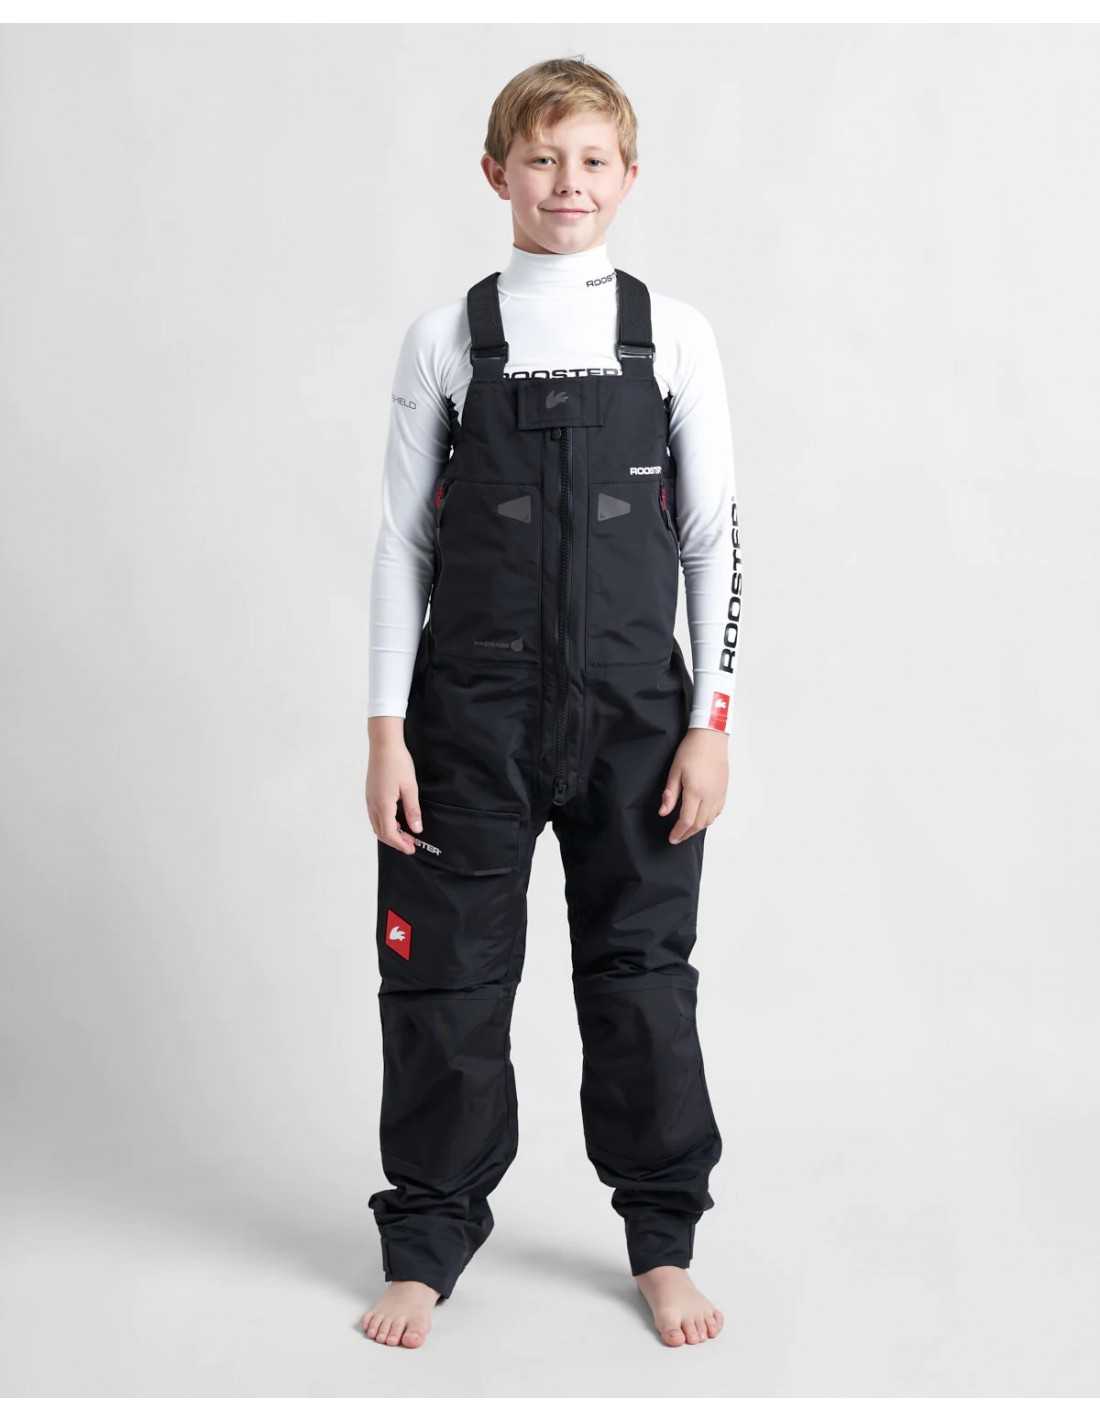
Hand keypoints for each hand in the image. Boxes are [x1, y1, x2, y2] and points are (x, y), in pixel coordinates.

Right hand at [366, 716, 421, 854]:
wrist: (383, 744)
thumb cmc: (397, 763)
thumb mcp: (410, 787)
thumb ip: (413, 810)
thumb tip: (417, 829)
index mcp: (383, 805)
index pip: (390, 833)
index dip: (400, 844)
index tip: (412, 849)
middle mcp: (373, 805)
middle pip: (381, 832)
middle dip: (396, 841)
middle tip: (411, 844)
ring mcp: (369, 799)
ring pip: (377, 825)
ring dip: (390, 833)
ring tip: (405, 834)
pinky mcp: (370, 794)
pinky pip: (375, 816)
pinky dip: (385, 823)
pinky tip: (396, 820)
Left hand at [658, 727, 728, 843]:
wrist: (711, 737)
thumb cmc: (691, 750)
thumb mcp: (675, 771)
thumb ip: (670, 794)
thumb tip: (663, 812)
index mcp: (695, 791)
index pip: (687, 820)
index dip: (678, 832)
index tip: (672, 838)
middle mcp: (709, 796)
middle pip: (699, 824)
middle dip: (687, 834)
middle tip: (677, 837)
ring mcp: (718, 793)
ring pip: (710, 819)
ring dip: (698, 828)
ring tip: (687, 830)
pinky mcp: (723, 790)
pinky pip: (717, 811)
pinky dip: (709, 819)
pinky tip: (701, 817)